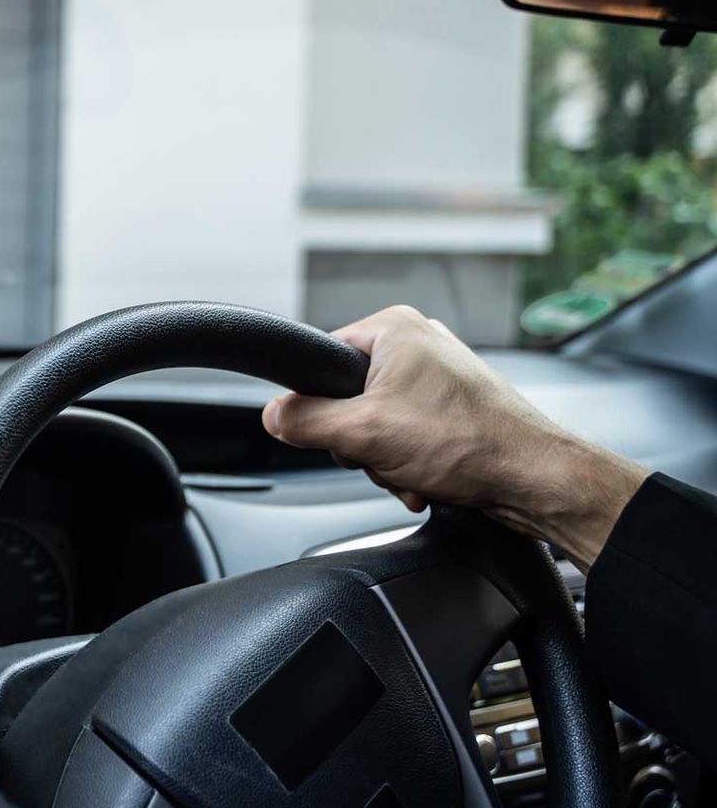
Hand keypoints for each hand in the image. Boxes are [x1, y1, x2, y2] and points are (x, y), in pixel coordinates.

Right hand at [261, 305, 647, 564]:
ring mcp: (438, 374)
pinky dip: (409, 461)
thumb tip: (272, 416)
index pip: (320, 362)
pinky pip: (406, 432)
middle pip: (347, 398)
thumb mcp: (363, 433)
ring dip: (384, 459)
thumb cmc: (468, 442)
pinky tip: (426, 478)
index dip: (319, 406)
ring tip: (411, 471)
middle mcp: (417, 343)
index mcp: (394, 329)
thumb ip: (304, 421)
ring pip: (376, 422)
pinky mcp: (454, 404)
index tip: (336, 432)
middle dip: (359, 442)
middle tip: (382, 456)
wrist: (535, 477)